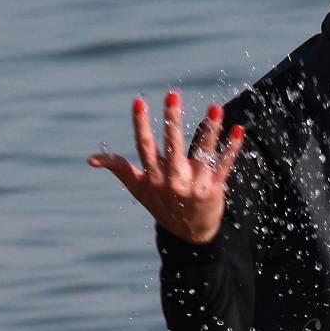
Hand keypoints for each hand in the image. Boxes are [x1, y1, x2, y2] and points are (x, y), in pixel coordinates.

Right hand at [88, 90, 245, 243]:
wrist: (190, 235)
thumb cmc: (162, 205)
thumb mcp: (138, 189)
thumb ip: (118, 169)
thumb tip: (90, 160)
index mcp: (154, 176)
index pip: (145, 147)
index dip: (141, 124)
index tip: (139, 101)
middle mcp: (173, 180)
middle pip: (172, 146)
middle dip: (172, 121)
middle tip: (173, 96)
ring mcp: (195, 184)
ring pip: (203, 153)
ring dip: (210, 131)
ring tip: (215, 109)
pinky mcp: (215, 188)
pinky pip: (225, 166)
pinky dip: (232, 148)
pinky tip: (239, 130)